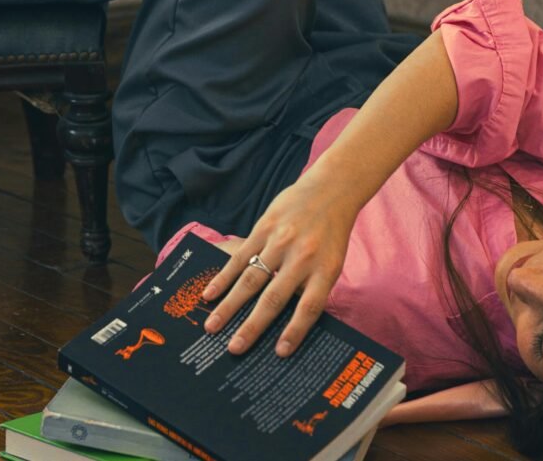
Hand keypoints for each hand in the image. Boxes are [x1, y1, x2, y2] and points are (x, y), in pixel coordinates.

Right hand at [200, 174, 359, 357]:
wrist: (330, 190)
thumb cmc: (331, 234)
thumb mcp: (332, 262)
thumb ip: (311, 288)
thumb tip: (287, 323)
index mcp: (325, 271)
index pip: (309, 308)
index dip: (295, 331)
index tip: (279, 353)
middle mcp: (303, 258)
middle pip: (274, 299)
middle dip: (252, 326)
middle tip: (234, 349)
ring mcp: (281, 242)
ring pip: (251, 280)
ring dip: (229, 306)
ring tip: (212, 326)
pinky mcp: (264, 227)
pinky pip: (240, 257)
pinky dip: (224, 277)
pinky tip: (210, 294)